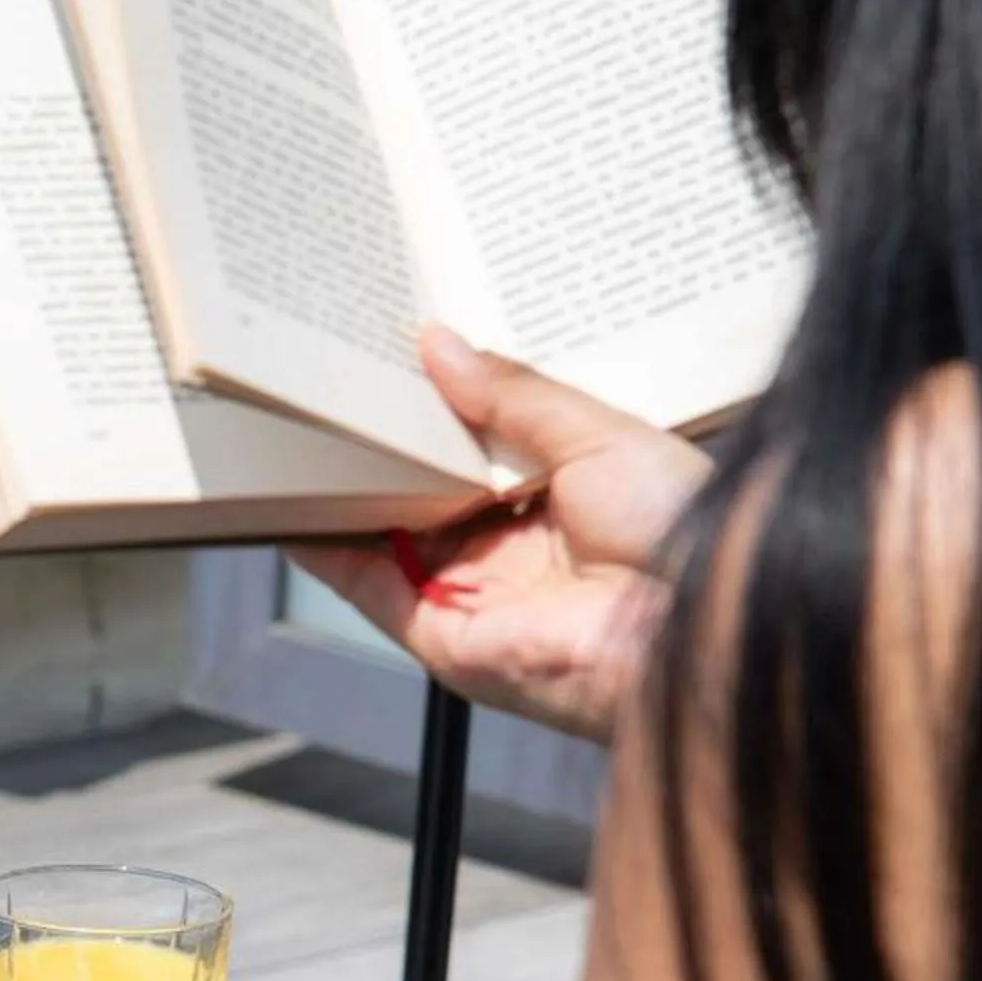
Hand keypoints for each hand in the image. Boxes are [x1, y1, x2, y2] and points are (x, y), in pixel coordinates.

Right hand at [291, 326, 710, 745]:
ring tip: (301, 428)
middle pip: (427, 492)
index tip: (395, 359)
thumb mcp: (596, 433)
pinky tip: (293, 500)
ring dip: (346, 490)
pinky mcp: (442, 636)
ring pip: (389, 536)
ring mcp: (474, 595)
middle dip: (384, 444)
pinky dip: (326, 547)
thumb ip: (512, 394)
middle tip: (336, 383)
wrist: (688, 622)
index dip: (439, 409)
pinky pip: (369, 586)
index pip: (480, 450)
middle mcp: (513, 552)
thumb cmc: (676, 528)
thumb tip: (440, 344)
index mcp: (561, 502)